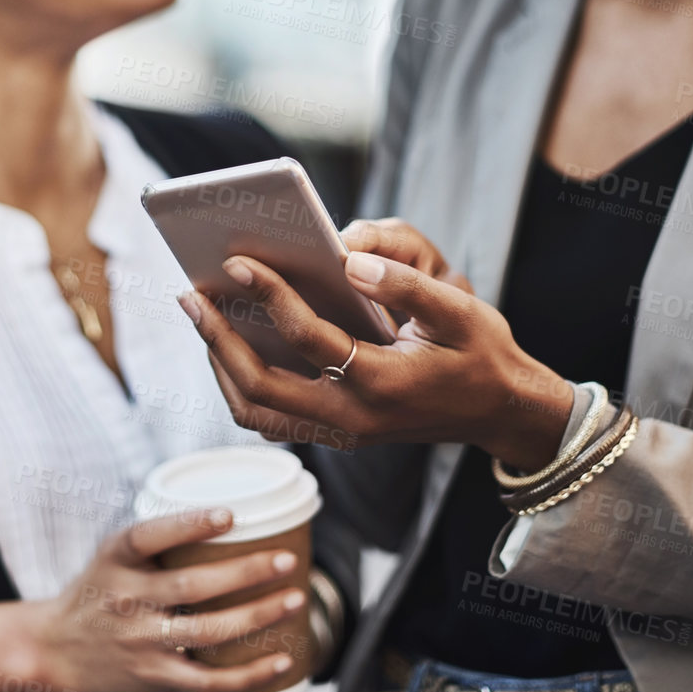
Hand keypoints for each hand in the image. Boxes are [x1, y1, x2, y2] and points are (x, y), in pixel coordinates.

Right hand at [28, 508, 306, 691]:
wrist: (55, 649)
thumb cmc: (100, 589)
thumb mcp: (113, 553)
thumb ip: (159, 537)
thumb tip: (233, 514)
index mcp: (116, 558)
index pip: (150, 536)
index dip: (190, 525)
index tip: (229, 515)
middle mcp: (125, 598)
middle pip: (192, 586)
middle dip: (245, 573)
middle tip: (285, 560)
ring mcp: (140, 640)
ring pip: (208, 631)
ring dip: (258, 616)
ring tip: (294, 598)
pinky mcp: (154, 673)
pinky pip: (209, 678)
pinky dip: (249, 674)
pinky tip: (281, 659)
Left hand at [181, 218, 571, 470]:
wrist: (501, 412)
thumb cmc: (482, 353)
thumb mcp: (460, 311)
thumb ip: (407, 284)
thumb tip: (348, 258)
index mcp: (383, 383)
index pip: (308, 339)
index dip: (270, 296)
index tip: (239, 260)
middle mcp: (353, 417)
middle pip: (260, 388)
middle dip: (219, 338)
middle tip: (191, 294)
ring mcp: (341, 433)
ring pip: (255, 411)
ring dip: (221, 364)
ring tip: (201, 316)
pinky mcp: (335, 433)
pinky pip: (269, 417)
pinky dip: (240, 382)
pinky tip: (230, 343)